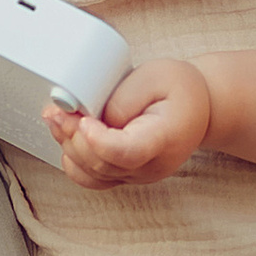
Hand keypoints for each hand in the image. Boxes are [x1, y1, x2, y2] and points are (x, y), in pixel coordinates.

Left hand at [43, 58, 212, 186]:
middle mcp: (151, 165)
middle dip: (73, 137)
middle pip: (103, 163)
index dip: (100, 142)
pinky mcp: (124, 175)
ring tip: (56, 118)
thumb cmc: (179, 90)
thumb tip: (93, 120)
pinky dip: (73, 160)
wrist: (198, 109)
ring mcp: (137, 175)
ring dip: (68, 146)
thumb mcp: (156, 76)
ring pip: (92, 173)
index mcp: (165, 138)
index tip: (84, 120)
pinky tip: (66, 137)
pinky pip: (92, 178)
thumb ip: (124, 98)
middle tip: (56, 110)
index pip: (129, 152)